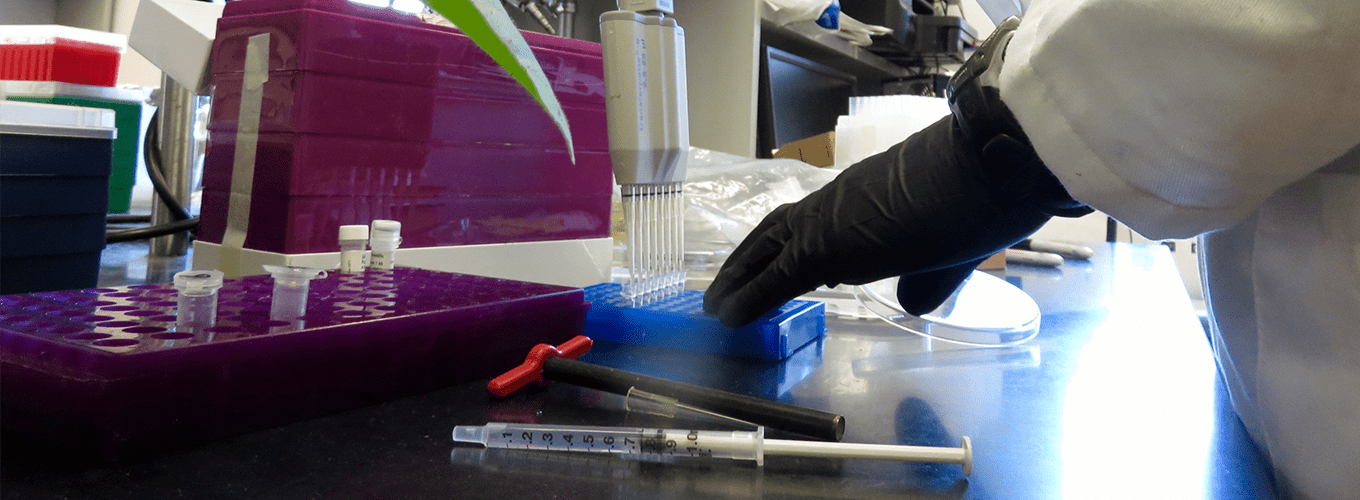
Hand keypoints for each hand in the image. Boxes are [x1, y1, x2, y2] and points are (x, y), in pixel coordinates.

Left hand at [702, 115, 1076, 326]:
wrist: (986, 169)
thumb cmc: (982, 198)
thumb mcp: (951, 247)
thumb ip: (927, 278)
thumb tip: (911, 302)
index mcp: (871, 194)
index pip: (819, 217)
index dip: (792, 241)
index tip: (775, 262)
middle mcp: (841, 201)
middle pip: (778, 228)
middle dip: (750, 257)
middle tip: (726, 283)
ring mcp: (829, 220)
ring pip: (768, 248)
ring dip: (739, 276)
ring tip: (715, 302)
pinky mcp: (824, 247)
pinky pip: (774, 279)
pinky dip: (747, 299)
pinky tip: (726, 317)